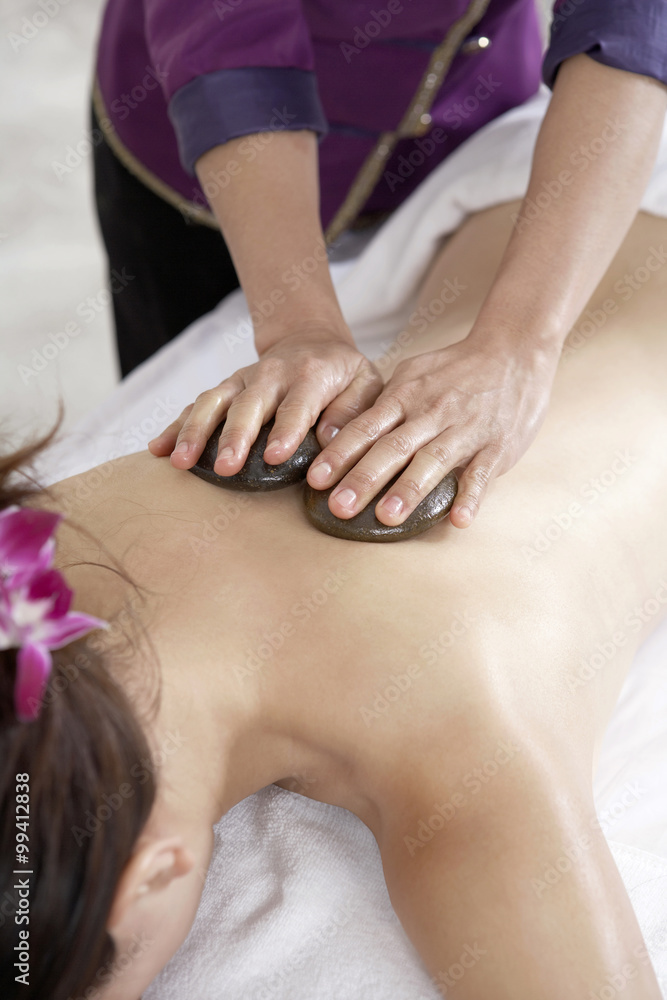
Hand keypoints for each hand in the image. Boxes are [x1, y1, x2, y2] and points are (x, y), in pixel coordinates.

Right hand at [148, 325, 382, 472]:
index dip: (285, 430)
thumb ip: (353, 410)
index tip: (274, 457)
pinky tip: (158, 449)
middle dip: (234, 437)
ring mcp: (242, 381)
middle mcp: (270, 375)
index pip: (297, 405)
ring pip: (213, 402)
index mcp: (311, 375)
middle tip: (225, 468)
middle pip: (248, 405)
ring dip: (195, 431)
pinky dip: (176, 426)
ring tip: (180, 462)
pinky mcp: (225, 389)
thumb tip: (329, 438)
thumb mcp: (367, 383)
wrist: (312, 341)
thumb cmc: (345, 374)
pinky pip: (196, 406)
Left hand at [305, 331, 559, 527]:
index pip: (366, 427)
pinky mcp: (497, 445)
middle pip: (392, 447)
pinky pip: (482, 472)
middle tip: (339, 507)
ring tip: (388, 517)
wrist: (515, 350)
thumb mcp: (413, 375)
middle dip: (364, 478)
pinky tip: (459, 520)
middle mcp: (431, 413)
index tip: (316, 480)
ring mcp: (465, 429)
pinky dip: (471, 495)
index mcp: (406, 396)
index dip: (340, 454)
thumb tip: (343, 433)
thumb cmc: (456, 370)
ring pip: (433, 460)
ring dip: (410, 488)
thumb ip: (383, 405)